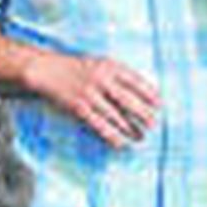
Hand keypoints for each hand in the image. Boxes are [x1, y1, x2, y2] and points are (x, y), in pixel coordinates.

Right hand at [24, 49, 159, 148]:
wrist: (46, 69)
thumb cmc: (76, 67)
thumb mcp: (99, 63)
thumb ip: (118, 74)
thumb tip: (142, 91)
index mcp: (109, 65)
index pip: (136, 80)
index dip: (149, 94)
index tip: (159, 105)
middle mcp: (101, 78)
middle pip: (129, 100)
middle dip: (144, 114)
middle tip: (153, 124)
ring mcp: (90, 93)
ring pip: (116, 115)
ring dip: (131, 128)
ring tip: (141, 137)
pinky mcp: (79, 107)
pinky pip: (99, 125)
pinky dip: (112, 135)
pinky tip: (121, 142)